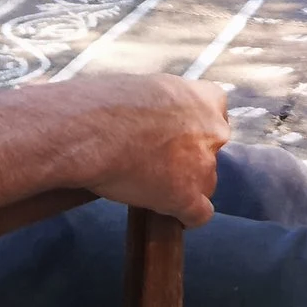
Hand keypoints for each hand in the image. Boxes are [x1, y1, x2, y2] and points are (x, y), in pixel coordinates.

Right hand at [53, 75, 228, 226]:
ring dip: (184, 188)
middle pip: (210, 153)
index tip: (176, 139)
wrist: (91, 130)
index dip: (194, 133)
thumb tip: (157, 120)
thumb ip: (164, 106)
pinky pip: (199, 215)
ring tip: (151, 188)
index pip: (215, 118)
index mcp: (205, 99)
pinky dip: (184, 217)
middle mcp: (213, 131)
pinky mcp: (187, 197)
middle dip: (189, 160)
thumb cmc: (106, 104)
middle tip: (158, 164)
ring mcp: (204, 165)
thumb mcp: (146, 89)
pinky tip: (168, 215)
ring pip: (204, 184)